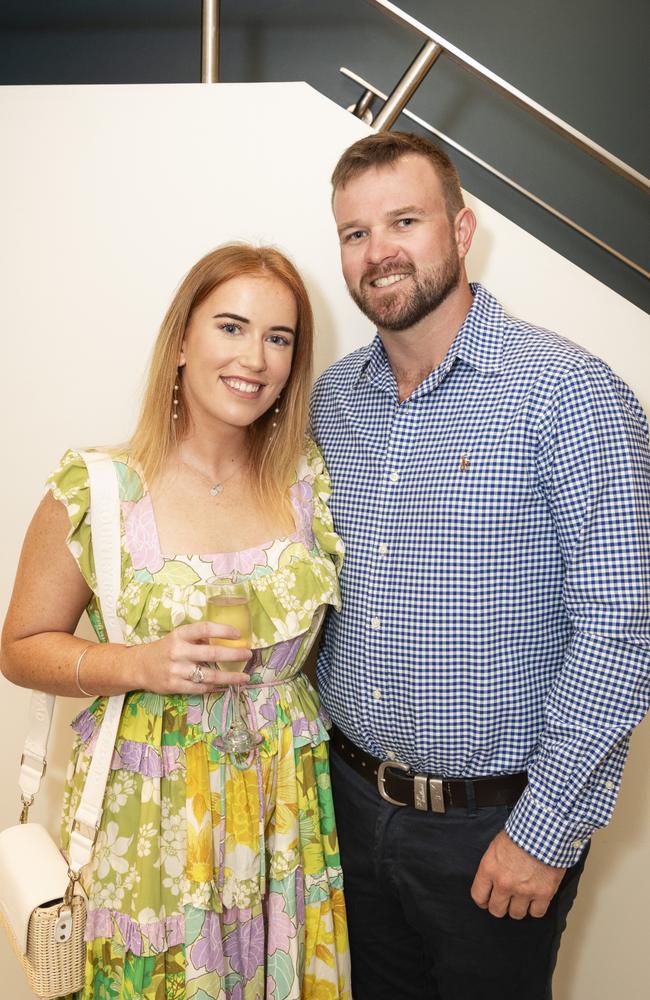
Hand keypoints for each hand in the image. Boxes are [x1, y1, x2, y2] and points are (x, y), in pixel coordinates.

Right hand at [135, 621, 250, 694]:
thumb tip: (225, 640)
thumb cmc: (165, 649)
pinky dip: (213, 686)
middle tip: (248, 655)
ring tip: (244, 677)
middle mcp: (178, 651)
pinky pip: (200, 688)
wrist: (140, 666)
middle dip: (233, 654)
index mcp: (180, 635)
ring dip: (229, 677)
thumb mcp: (178, 637)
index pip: (204, 629)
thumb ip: (198, 638)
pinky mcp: (175, 686)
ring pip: (209, 675)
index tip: (239, 634)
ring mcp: (176, 670)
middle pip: (211, 653)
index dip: (223, 630)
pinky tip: (222, 684)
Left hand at [470, 830, 565, 918]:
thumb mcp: (497, 845)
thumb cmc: (521, 832)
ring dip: (518, 907)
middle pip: (496, 910)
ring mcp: (524, 890)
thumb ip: (493, 865)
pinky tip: (536, 899)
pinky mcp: (543, 894)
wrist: (545, 829)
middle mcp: (504, 883)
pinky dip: (536, 908)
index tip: (487, 900)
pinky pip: (537, 913)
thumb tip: (492, 878)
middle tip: (505, 901)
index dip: (483, 901)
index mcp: (490, 869)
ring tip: (522, 898)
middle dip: (500, 906)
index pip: (478, 896)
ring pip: (516, 914)